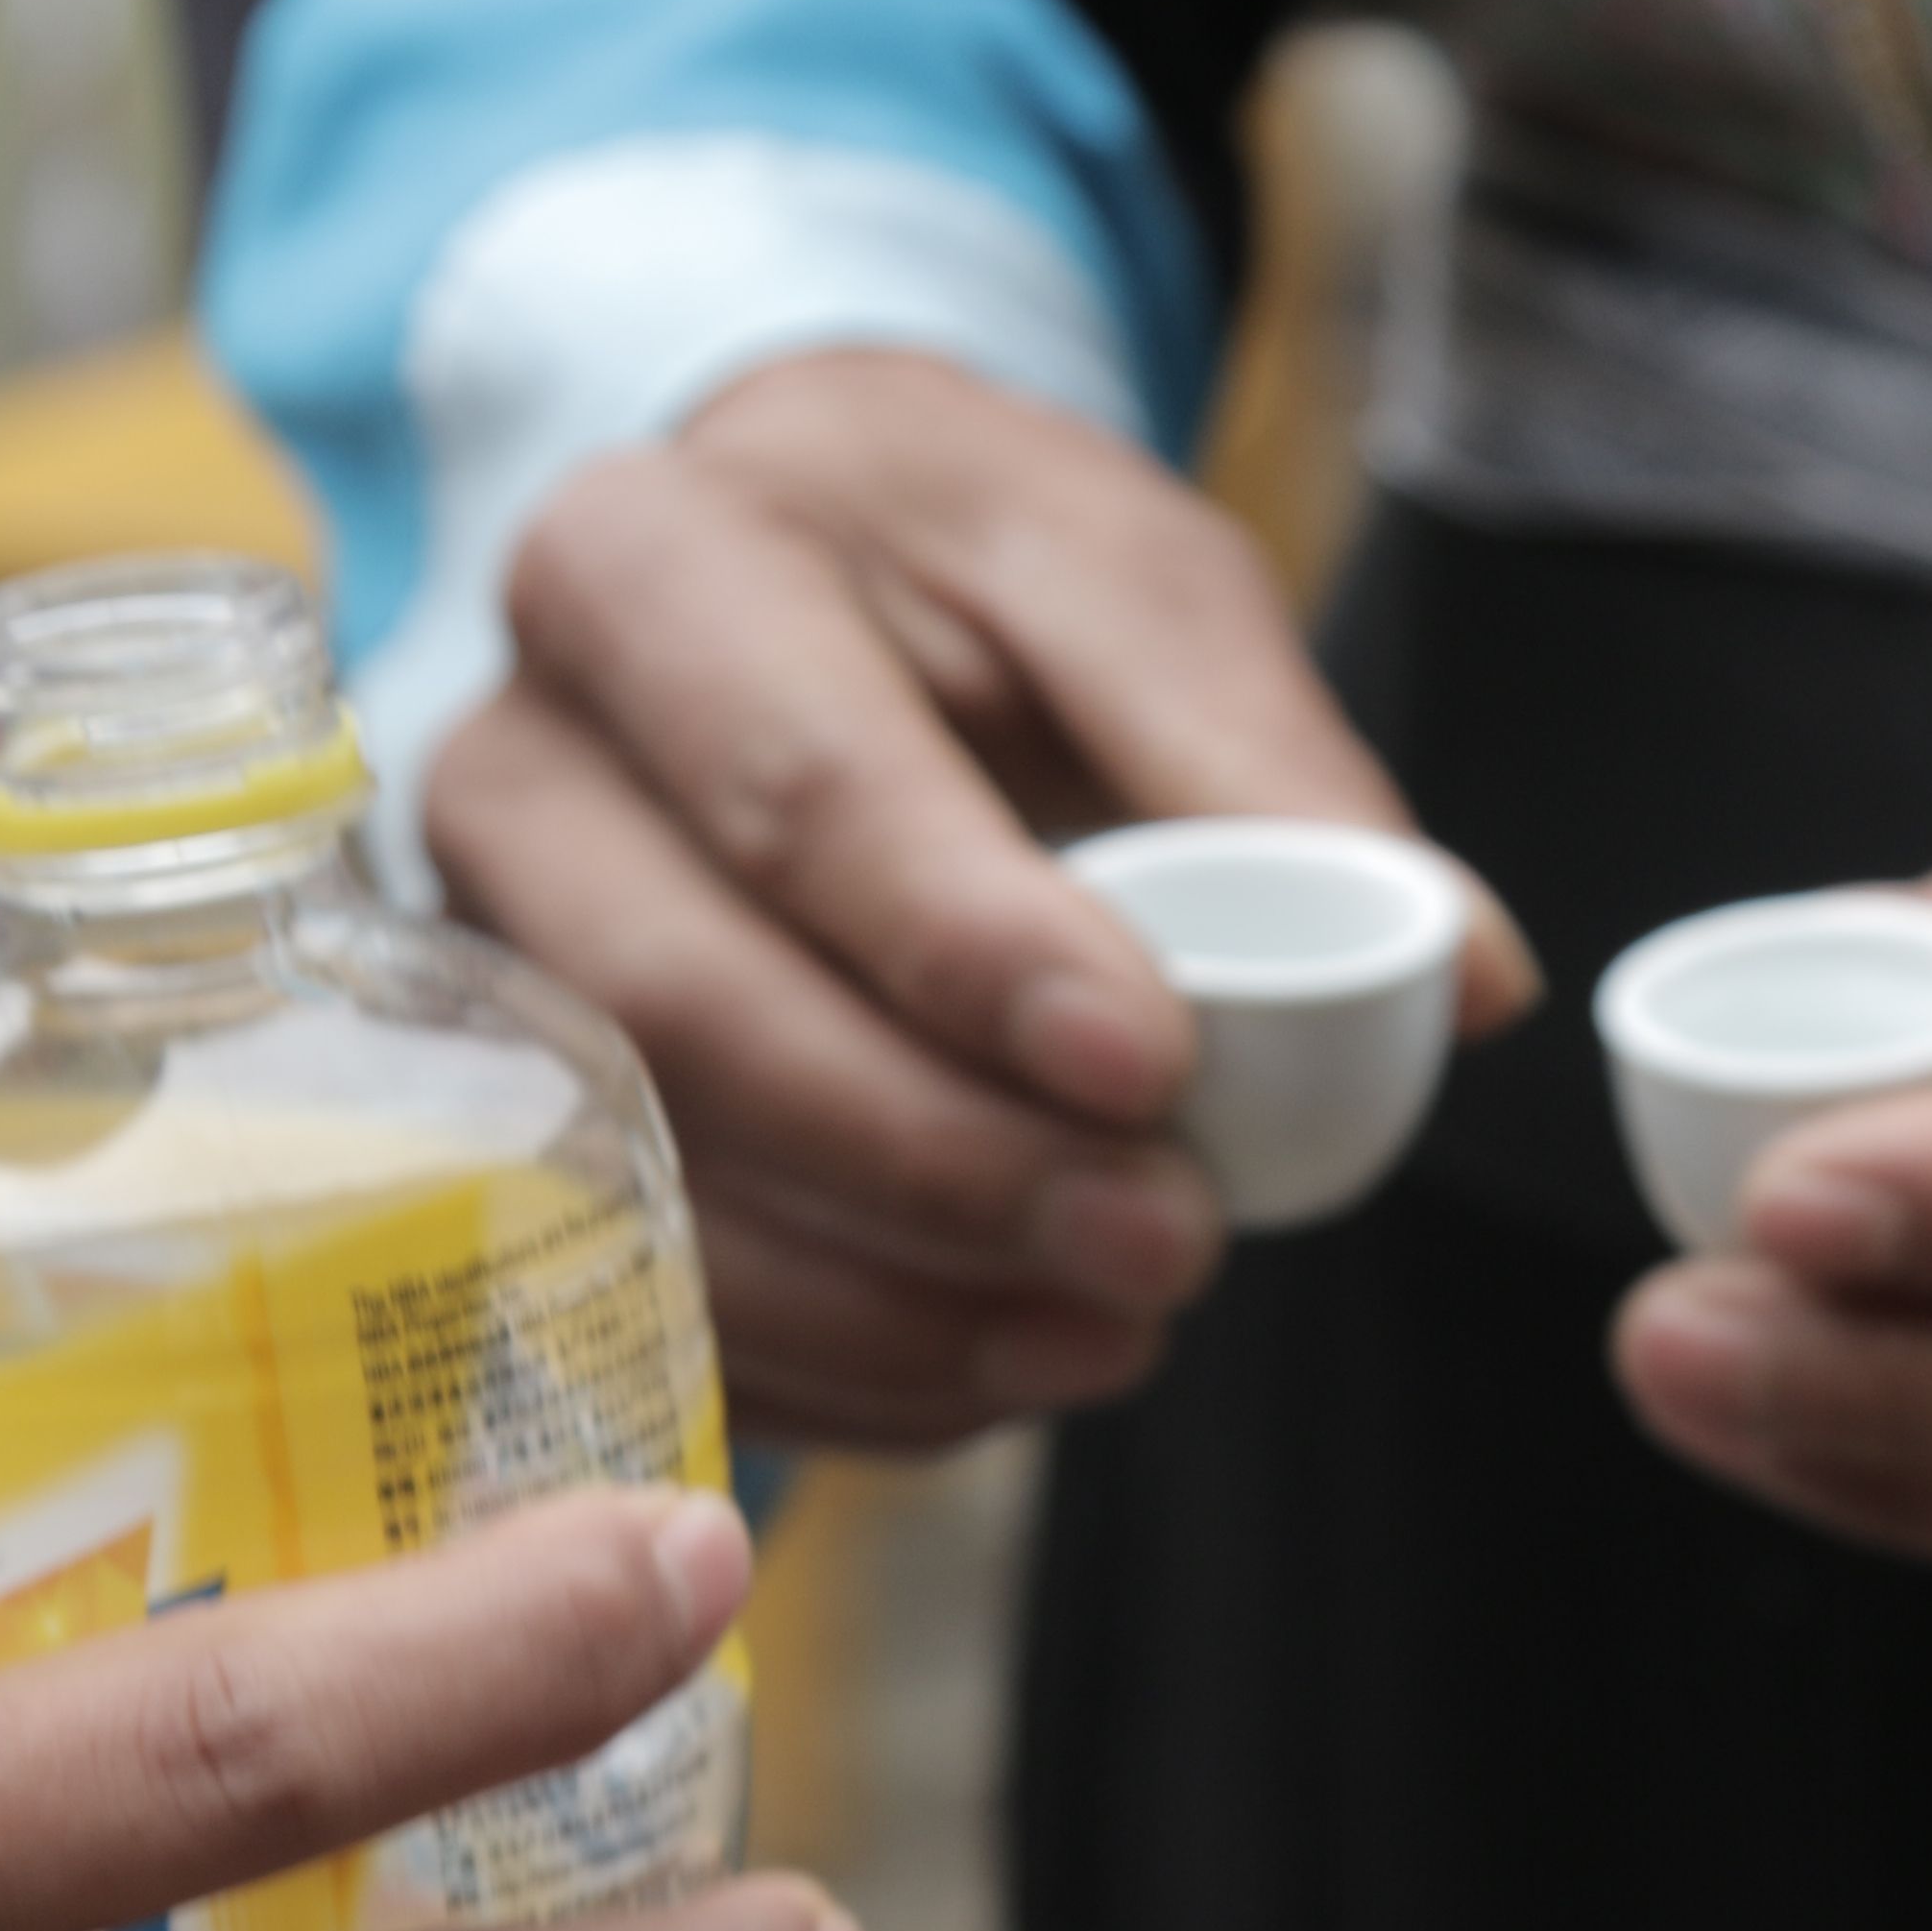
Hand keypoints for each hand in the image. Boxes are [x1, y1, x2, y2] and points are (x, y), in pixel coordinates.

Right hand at [432, 350, 1534, 1450]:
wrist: (793, 584)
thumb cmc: (964, 577)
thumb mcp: (1127, 584)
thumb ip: (1269, 765)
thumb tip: (1448, 978)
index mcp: (653, 562)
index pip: (793, 782)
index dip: (966, 947)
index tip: (1148, 1061)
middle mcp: (515, 759)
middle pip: (683, 1003)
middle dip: (942, 1154)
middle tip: (1168, 1243)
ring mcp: (483, 957)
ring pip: (651, 1174)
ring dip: (900, 1292)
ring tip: (1115, 1328)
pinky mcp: (508, 1111)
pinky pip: (642, 1284)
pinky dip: (836, 1363)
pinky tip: (1006, 1368)